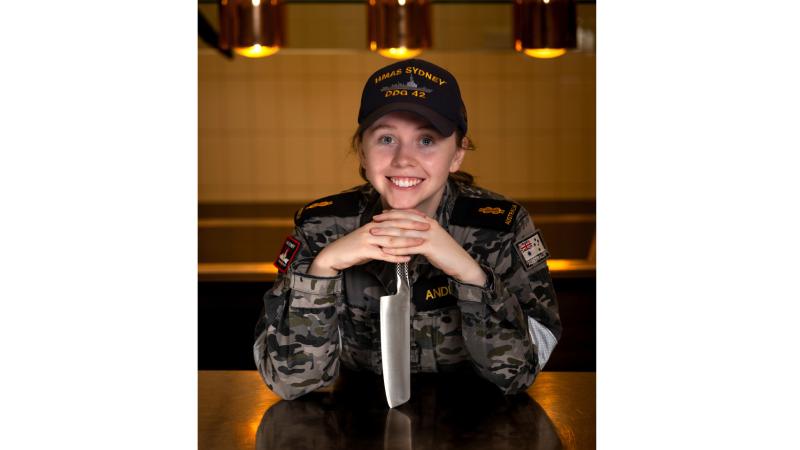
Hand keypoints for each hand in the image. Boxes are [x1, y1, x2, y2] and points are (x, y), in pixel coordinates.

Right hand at [308, 219, 429, 276]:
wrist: (334, 255)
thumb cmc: (353, 248)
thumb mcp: (369, 239)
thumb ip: (382, 236)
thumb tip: (396, 237)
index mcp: (375, 224)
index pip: (395, 217)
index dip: (410, 217)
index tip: (425, 217)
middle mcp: (372, 229)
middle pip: (396, 226)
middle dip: (413, 226)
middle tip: (428, 227)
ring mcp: (368, 239)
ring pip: (391, 240)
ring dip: (408, 241)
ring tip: (421, 243)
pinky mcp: (364, 251)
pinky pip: (383, 254)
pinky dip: (396, 257)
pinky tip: (406, 259)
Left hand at [370, 209, 487, 285]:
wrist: (460, 261)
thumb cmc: (445, 252)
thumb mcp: (432, 237)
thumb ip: (420, 232)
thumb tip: (407, 231)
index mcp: (427, 221)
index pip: (406, 214)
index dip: (392, 214)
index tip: (380, 215)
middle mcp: (427, 225)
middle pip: (402, 222)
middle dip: (385, 222)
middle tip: (372, 224)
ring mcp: (428, 235)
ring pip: (403, 234)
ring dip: (387, 235)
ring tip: (374, 236)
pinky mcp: (429, 247)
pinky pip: (409, 247)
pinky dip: (396, 249)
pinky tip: (386, 251)